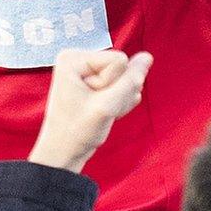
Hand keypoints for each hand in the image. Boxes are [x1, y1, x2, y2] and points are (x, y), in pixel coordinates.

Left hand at [28, 48, 151, 172]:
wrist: (64, 153)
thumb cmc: (76, 132)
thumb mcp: (107, 106)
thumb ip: (131, 81)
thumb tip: (147, 57)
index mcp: (74, 58)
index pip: (120, 60)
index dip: (113, 86)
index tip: (93, 102)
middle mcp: (79, 59)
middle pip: (123, 68)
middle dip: (117, 93)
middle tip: (97, 110)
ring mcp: (88, 71)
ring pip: (125, 78)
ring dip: (118, 100)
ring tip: (98, 112)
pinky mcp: (96, 82)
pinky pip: (122, 86)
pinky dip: (117, 103)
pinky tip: (103, 112)